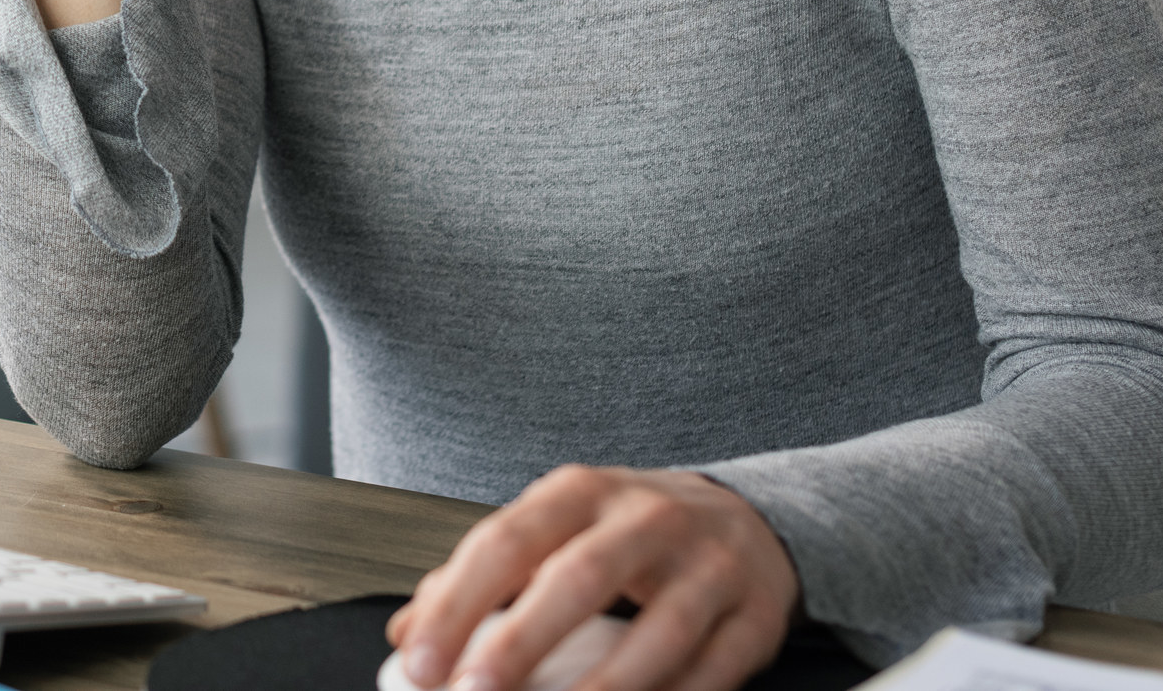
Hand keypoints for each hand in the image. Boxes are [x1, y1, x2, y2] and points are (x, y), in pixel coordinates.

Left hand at [386, 467, 798, 690]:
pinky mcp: (755, 619)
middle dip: (521, 642)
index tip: (419, 660)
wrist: (747, 520)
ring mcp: (710, 568)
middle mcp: (647, 519)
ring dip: (603, 689)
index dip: (458, 603)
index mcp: (581, 492)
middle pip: (579, 578)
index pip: (507, 541)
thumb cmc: (629, 532)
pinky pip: (712, 674)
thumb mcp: (556, 529)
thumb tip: (407, 634)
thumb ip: (483, 577)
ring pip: (659, 634)